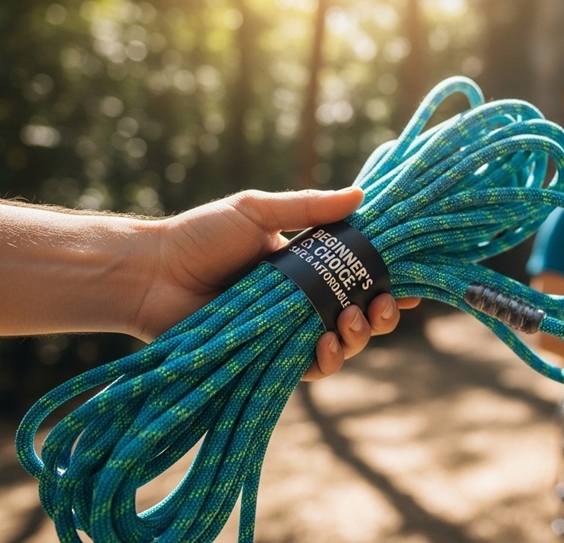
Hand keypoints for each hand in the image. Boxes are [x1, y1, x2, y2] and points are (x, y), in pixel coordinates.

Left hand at [132, 187, 418, 379]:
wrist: (152, 273)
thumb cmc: (200, 237)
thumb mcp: (257, 211)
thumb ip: (308, 207)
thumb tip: (362, 195)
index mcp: (307, 264)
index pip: (359, 273)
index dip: (389, 278)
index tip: (412, 281)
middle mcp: (303, 300)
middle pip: (360, 312)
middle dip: (382, 311)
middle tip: (384, 304)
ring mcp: (287, 331)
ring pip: (342, 342)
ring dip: (359, 335)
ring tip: (353, 321)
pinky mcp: (269, 360)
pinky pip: (309, 368)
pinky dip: (327, 360)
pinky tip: (330, 345)